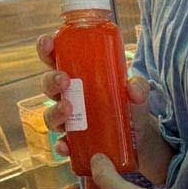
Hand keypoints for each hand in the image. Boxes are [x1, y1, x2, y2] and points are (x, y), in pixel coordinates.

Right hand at [36, 35, 172, 184]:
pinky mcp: (76, 144)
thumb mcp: (138, 92)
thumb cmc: (131, 105)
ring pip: (50, 116)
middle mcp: (68, 97)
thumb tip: (133, 90)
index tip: (49, 43)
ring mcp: (70, 121)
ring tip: (69, 109)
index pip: (55, 58)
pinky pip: (63, 145)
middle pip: (48, 86)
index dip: (46, 49)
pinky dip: (62, 146)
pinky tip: (65, 146)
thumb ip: (139, 86)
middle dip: (51, 81)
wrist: (141, 138)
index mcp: (77, 75)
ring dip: (55, 111)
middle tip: (65, 80)